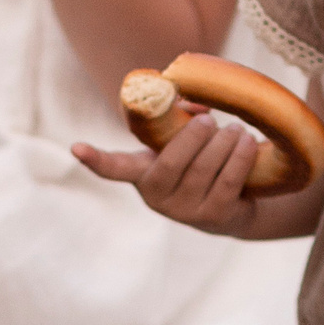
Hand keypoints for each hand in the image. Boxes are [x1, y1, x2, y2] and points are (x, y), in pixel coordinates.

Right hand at [74, 109, 259, 235]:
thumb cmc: (198, 162)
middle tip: (209, 120)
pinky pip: (227, 182)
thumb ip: (181, 120)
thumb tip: (197, 106)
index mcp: (142, 174)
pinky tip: (247, 142)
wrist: (230, 206)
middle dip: (193, 137)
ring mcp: (185, 212)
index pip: (114, 168)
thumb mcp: (181, 142)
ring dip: (223, 144)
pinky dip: (239, 158)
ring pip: (203, 170)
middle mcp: (157, 197)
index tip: (76, 148)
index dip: (96, 158)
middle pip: (172, 163)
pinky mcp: (214, 218)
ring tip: (236, 129)